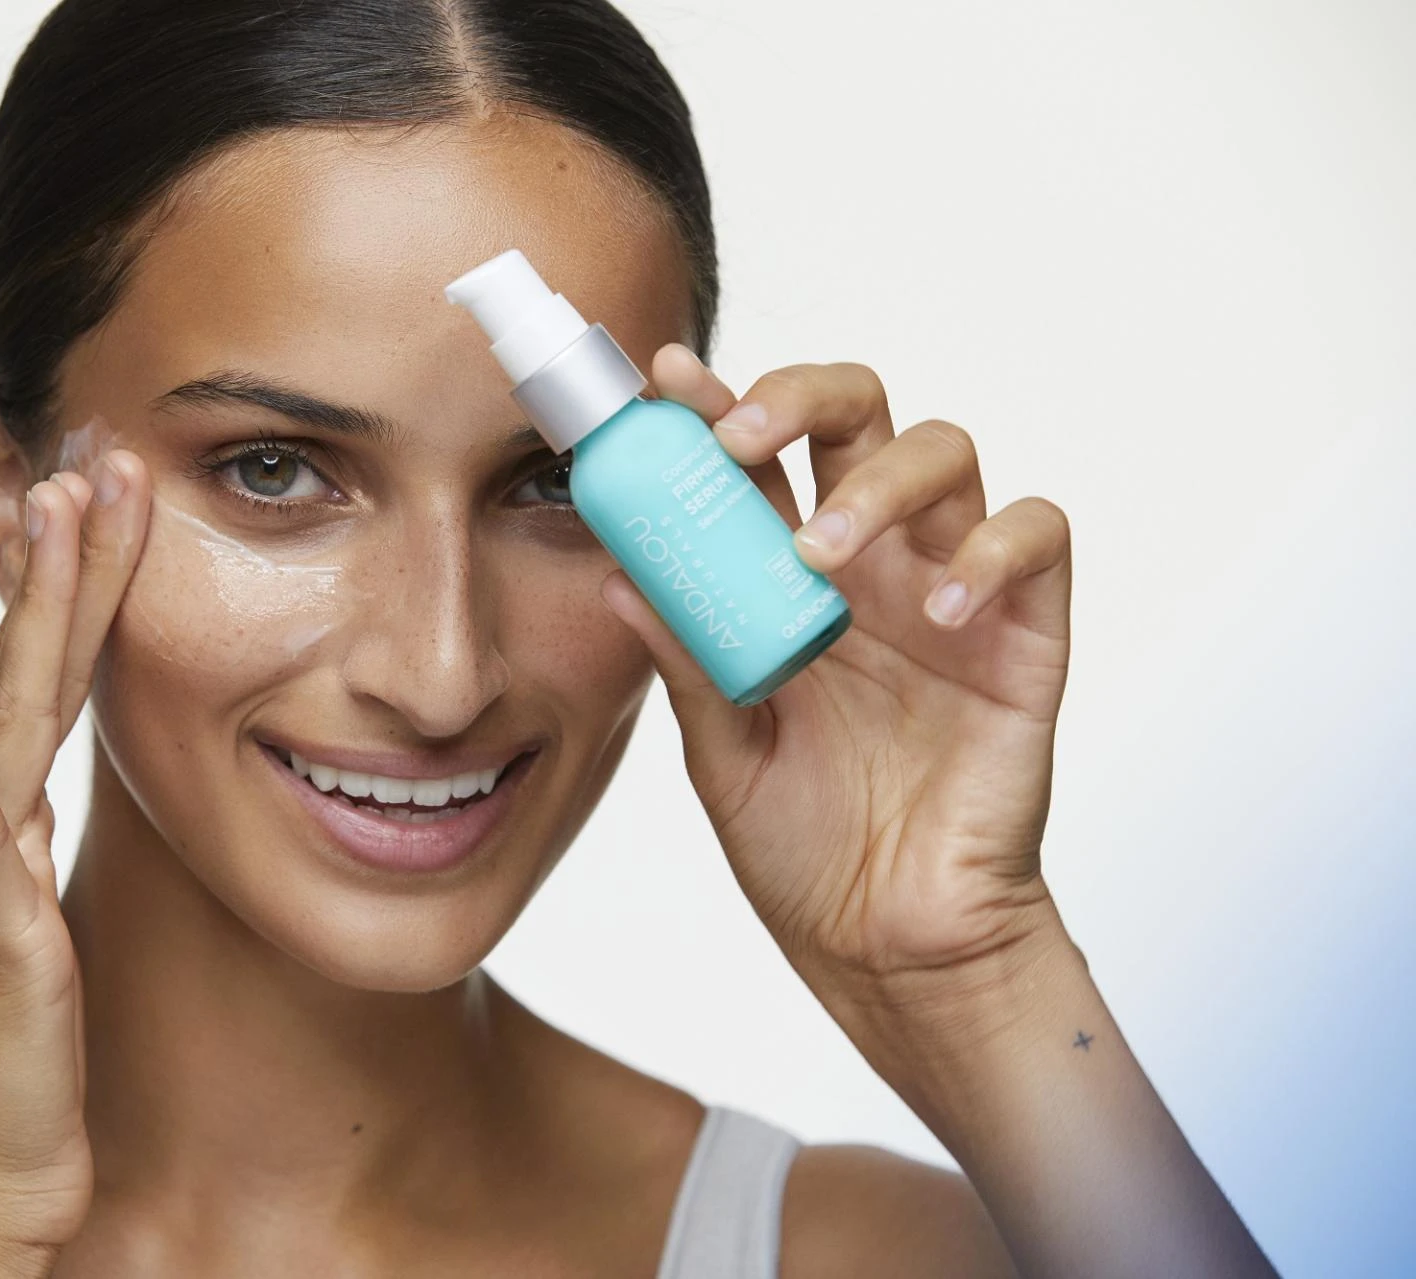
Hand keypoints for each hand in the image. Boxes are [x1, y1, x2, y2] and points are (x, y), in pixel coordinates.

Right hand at [0, 451, 149, 1277]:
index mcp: (1, 821)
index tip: (107, 495)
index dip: (76, 586)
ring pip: (2, 721)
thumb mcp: (35, 928)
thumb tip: (37, 788)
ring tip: (39, 515)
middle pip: (26, 669)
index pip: (45, 678)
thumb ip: (29, 850)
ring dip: (25, 617)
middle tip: (98, 457)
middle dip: (64, 562)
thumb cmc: (21, 1065)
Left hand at [604, 347, 1071, 997]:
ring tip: (826, 551)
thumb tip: (618, 573)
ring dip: (882, 481)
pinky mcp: (1026, 638)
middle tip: (742, 436)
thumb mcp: (721, 750)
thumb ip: (685, 660)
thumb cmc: (805, 848)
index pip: (758, 462)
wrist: (887, 944)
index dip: (717, 408)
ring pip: (947, 456)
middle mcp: (872, 567)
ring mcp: (950, 592)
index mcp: (789, 581)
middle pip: (858, 417)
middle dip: (801, 397)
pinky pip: (1038, 543)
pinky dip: (993, 553)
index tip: (663, 382)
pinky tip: (941, 612)